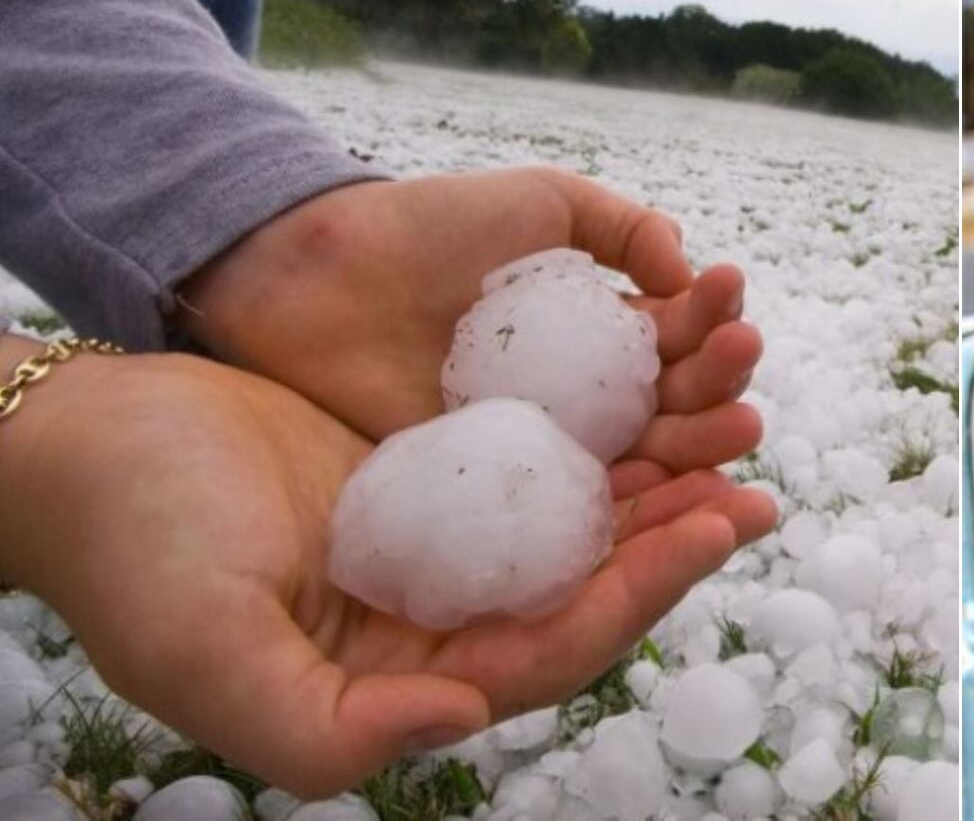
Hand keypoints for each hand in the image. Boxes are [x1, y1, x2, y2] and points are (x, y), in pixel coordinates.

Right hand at [0, 339, 776, 796]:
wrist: (86, 448)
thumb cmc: (128, 551)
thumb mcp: (203, 651)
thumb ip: (325, 724)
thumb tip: (466, 716)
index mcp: (407, 676)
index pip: (557, 646)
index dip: (642, 593)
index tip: (715, 524)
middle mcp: (442, 618)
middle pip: (592, 584)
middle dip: (680, 533)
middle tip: (756, 473)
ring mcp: (445, 543)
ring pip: (581, 521)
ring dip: (659, 472)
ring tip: (732, 412)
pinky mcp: (438, 474)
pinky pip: (543, 457)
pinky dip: (602, 425)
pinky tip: (652, 379)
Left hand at [176, 168, 762, 478]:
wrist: (314, 277)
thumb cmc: (425, 230)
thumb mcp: (540, 202)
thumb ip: (622, 227)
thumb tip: (689, 268)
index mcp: (600, 330)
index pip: (679, 338)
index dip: (712, 320)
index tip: (728, 296)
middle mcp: (585, 396)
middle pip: (677, 404)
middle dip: (722, 384)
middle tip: (741, 366)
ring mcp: (546, 448)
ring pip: (645, 459)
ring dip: (704, 445)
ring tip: (740, 425)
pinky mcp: (501, 492)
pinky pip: (579, 507)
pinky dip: (636, 505)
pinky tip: (672, 489)